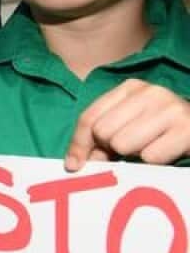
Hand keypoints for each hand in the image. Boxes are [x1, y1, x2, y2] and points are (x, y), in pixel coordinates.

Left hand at [65, 79, 189, 170]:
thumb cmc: (160, 130)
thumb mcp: (128, 124)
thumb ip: (99, 137)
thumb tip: (75, 163)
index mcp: (130, 87)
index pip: (89, 118)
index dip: (78, 145)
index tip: (74, 165)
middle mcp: (150, 93)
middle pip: (103, 133)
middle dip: (111, 148)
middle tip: (129, 149)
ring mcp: (170, 109)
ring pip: (123, 145)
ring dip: (133, 155)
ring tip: (149, 147)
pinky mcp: (187, 130)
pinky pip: (149, 157)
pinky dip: (154, 162)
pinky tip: (167, 151)